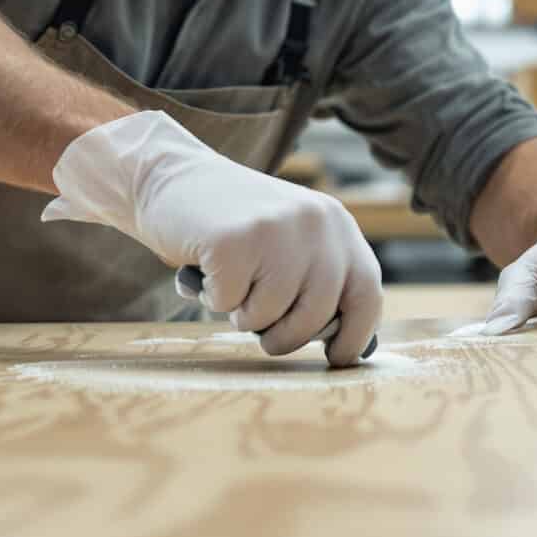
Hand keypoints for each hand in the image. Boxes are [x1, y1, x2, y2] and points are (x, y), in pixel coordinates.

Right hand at [41, 111, 381, 365]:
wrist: (171, 177)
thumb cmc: (233, 227)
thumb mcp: (291, 243)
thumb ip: (319, 281)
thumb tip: (350, 347)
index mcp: (336, 223)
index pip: (366, 291)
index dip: (356, 334)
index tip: (337, 358)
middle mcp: (315, 222)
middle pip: (319, 314)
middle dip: (287, 337)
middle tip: (263, 334)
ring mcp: (274, 228)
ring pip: (271, 315)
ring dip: (243, 315)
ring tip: (230, 282)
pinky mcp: (233, 239)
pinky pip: (228, 304)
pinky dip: (211, 299)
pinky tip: (206, 267)